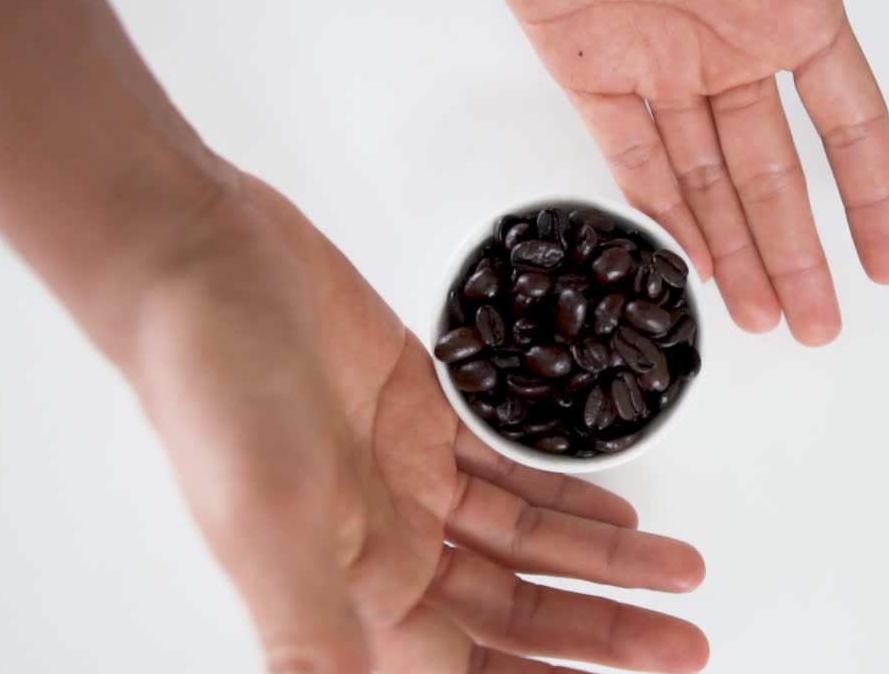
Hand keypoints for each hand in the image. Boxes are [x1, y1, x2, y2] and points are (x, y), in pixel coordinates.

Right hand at [129, 170, 708, 672]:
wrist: (202, 257)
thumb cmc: (214, 384)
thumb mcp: (270, 517)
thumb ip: (316, 628)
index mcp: (352, 591)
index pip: (470, 673)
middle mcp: (383, 547)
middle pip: (515, 614)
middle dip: (602, 634)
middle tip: (686, 647)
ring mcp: (404, 479)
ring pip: (524, 544)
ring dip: (602, 563)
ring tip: (680, 574)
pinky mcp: (420, 414)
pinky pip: (511, 471)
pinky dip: (567, 494)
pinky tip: (617, 509)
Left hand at [485, 0, 888, 344]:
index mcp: (793, 13)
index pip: (851, 126)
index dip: (873, 197)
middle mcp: (730, 49)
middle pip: (775, 176)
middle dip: (798, 255)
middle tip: (818, 326)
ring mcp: (659, 63)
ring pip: (704, 180)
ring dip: (733, 252)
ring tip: (760, 319)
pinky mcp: (588, 69)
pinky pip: (627, 155)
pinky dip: (656, 210)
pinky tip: (688, 262)